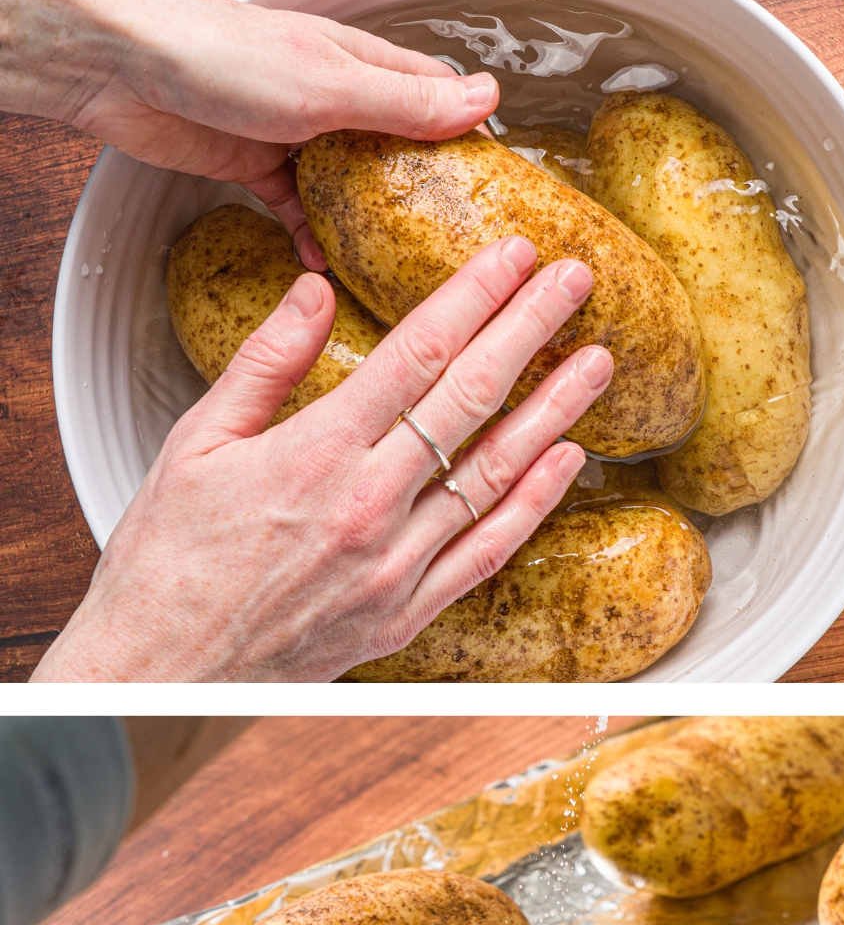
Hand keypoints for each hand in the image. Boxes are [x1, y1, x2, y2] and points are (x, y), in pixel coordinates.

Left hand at [0, 0, 499, 266]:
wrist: (123, 67)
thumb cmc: (220, 55)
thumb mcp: (330, 86)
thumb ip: (405, 103)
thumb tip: (485, 99)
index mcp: (361, 65)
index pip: (435, 97)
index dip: (468, 136)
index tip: (496, 185)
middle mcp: (334, 98)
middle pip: (395, 150)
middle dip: (422, 194)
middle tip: (451, 244)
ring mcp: (295, 135)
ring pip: (348, 188)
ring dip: (368, 225)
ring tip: (396, 268)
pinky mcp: (257, 166)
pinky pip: (298, 211)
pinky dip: (313, 238)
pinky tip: (324, 267)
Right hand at [33, 238, 611, 681]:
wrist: (165, 669)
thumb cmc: (169, 560)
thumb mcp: (196, 442)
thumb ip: (265, 362)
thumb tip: (316, 290)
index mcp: (316, 454)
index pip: (418, 353)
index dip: (475, 296)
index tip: (515, 255)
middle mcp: (368, 508)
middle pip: (470, 400)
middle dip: (530, 330)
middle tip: (576, 280)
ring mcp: (395, 566)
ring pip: (494, 474)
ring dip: (554, 411)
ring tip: (597, 362)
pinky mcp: (406, 614)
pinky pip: (486, 551)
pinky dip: (532, 504)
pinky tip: (568, 461)